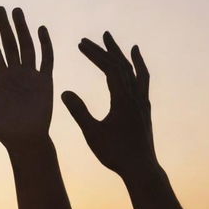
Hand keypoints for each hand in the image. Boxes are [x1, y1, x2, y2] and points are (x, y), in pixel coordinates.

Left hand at [0, 7, 52, 153]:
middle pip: (10, 44)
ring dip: (22, 28)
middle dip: (4, 26)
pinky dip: (44, 44)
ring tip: (16, 11)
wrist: (24, 141)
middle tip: (0, 8)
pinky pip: (46, 59)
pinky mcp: (45, 81)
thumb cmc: (1, 129)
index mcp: (1, 78)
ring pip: (27, 46)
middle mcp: (16, 74)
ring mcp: (31, 76)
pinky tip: (40, 29)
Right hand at [62, 32, 155, 176]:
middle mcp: (135, 96)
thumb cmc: (115, 153)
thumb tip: (64, 92)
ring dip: (121, 53)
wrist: (141, 168)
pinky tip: (134, 61)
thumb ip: (79, 111)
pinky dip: (138, 66)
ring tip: (112, 40)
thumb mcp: (92, 132)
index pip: (109, 69)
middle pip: (121, 65)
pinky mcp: (144, 107)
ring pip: (133, 70)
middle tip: (89, 39)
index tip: (80, 44)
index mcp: (123, 100)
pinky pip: (143, 80)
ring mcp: (142, 101)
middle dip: (104, 50)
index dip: (95, 55)